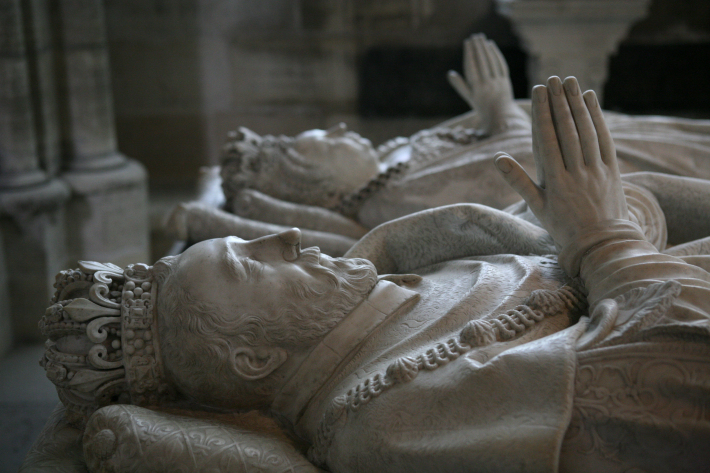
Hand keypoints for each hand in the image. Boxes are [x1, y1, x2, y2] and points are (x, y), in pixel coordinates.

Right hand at [447, 34, 514, 133]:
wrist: (500, 116)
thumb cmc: (481, 107)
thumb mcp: (469, 97)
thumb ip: (460, 85)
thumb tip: (450, 74)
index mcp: (477, 89)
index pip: (472, 67)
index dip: (470, 53)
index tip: (467, 43)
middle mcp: (488, 85)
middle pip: (483, 62)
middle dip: (478, 48)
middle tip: (474, 36)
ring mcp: (498, 82)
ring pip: (492, 62)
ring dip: (486, 48)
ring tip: (481, 38)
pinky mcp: (506, 81)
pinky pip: (501, 65)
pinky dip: (496, 54)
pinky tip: (491, 45)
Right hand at [494, 76, 628, 251]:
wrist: (600, 243)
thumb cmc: (562, 226)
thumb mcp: (536, 206)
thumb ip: (518, 180)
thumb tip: (497, 159)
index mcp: (555, 182)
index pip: (548, 140)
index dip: (543, 113)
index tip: (538, 91)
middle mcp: (577, 173)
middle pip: (568, 131)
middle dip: (560, 102)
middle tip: (554, 80)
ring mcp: (596, 171)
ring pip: (587, 132)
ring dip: (578, 105)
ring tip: (570, 83)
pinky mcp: (612, 171)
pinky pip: (604, 140)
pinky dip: (597, 118)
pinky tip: (590, 100)